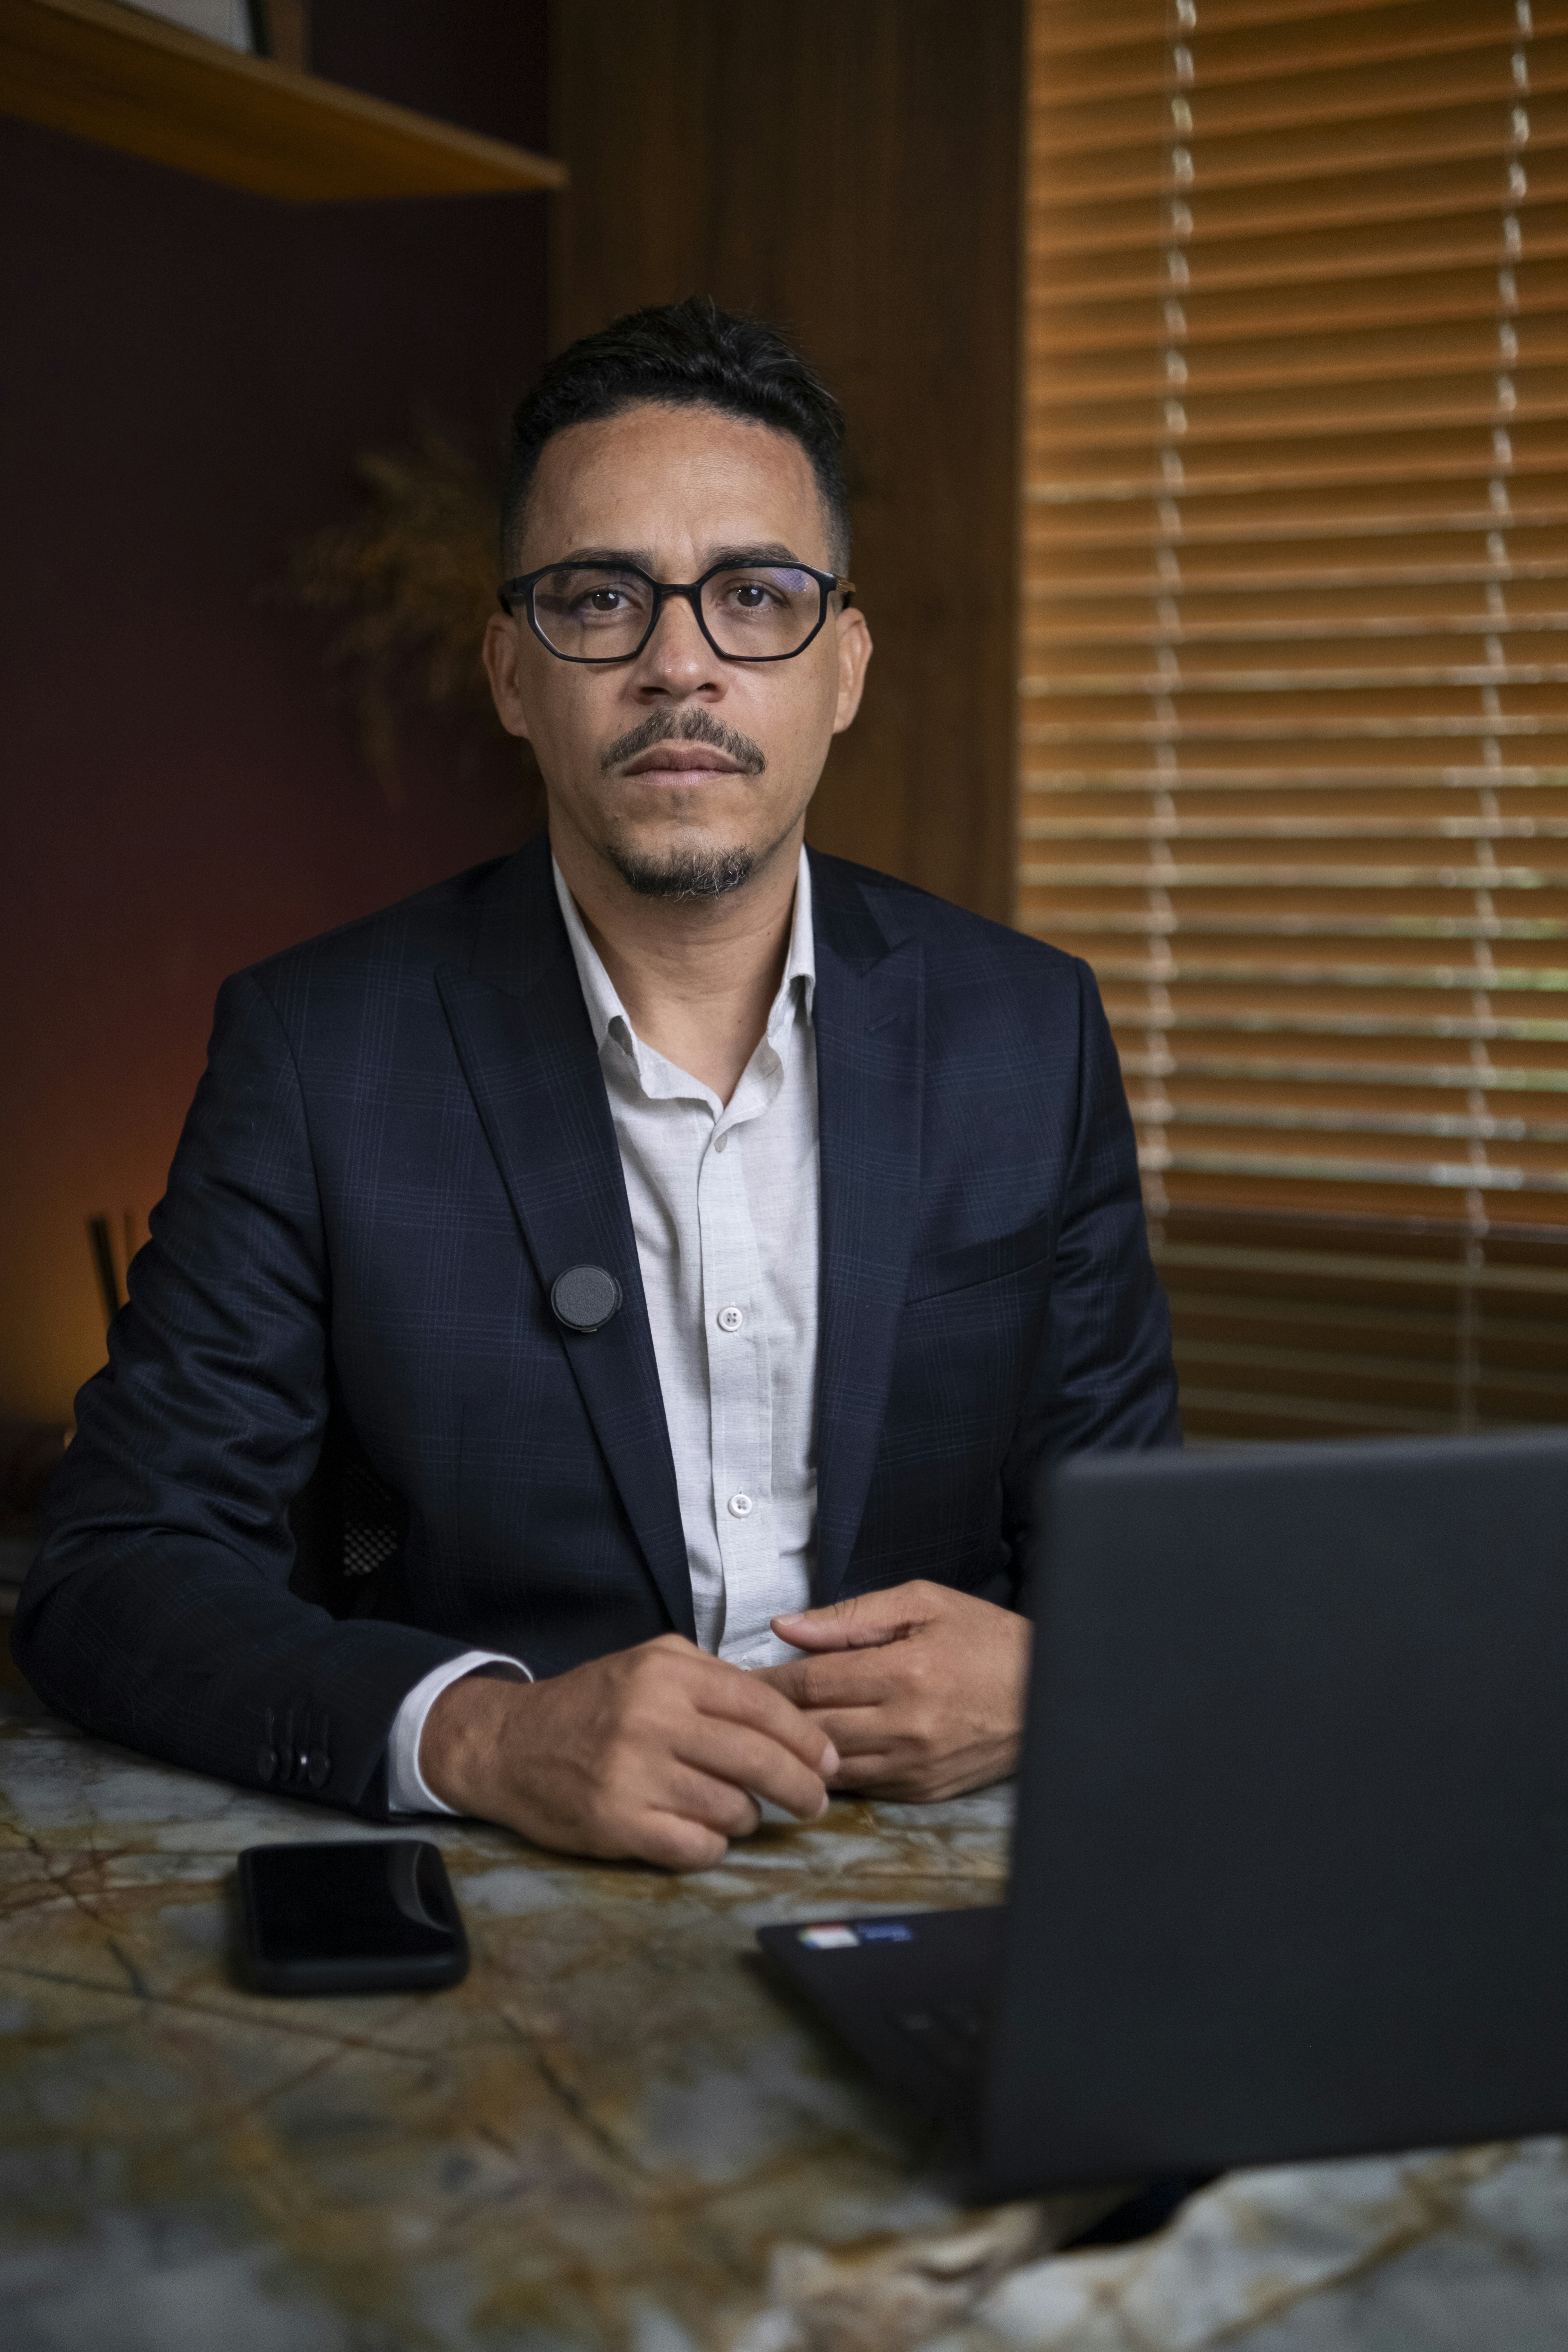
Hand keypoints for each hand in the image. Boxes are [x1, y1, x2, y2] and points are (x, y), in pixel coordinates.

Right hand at [418, 1634, 838, 1871]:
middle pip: (758, 1760)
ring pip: (732, 1809)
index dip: (807, 1739)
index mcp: (667, 1672)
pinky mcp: (616, 1823)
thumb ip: (713, 1680)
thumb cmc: (591, 1705)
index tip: (829, 1762)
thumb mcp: (649, 1665)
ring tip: (738, 1812)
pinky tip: (703, 1834)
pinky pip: (697, 1847)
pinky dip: (712, 1846)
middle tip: (815, 1803)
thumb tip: (789, 1719)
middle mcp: (652, 1718)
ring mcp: (633, 1773)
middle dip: (802, 1788)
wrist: (509, 1744)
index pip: (762, 1706)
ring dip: (747, 1818)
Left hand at [756, 1583, 1030, 1802]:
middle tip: (732, 1710)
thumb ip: (851, 1616)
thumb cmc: (985, 1638)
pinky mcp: (925, 1792)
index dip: (765, 1682)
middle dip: (767, 1720)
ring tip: (760, 1737)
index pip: (811, 1683)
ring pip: (830, 1767)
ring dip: (791, 1754)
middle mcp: (907, 1726)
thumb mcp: (923, 1603)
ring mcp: (916, 1766)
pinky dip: (831, 1773)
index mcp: (904, 1672)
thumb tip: (786, 1626)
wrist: (1049, 1690)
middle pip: (811, 1730)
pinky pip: (861, 1788)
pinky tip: (808, 1759)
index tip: (732, 1679)